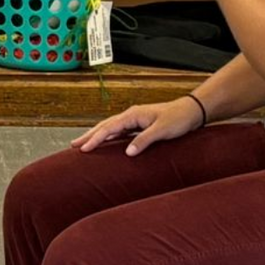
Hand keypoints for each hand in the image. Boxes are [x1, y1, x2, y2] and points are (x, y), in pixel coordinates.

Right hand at [71, 96, 204, 156]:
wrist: (191, 112)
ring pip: (110, 128)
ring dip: (96, 135)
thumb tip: (127, 152)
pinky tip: (105, 143)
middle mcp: (131, 115)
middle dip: (89, 136)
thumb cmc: (178, 119)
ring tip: (83, 144)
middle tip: (74, 146)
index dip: (95, 138)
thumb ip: (144, 140)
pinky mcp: (139, 125)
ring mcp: (135, 119)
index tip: (84, 149)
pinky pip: (119, 131)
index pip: (109, 128)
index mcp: (133, 115)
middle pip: (105, 126)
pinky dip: (109, 136)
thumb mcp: (162, 130)